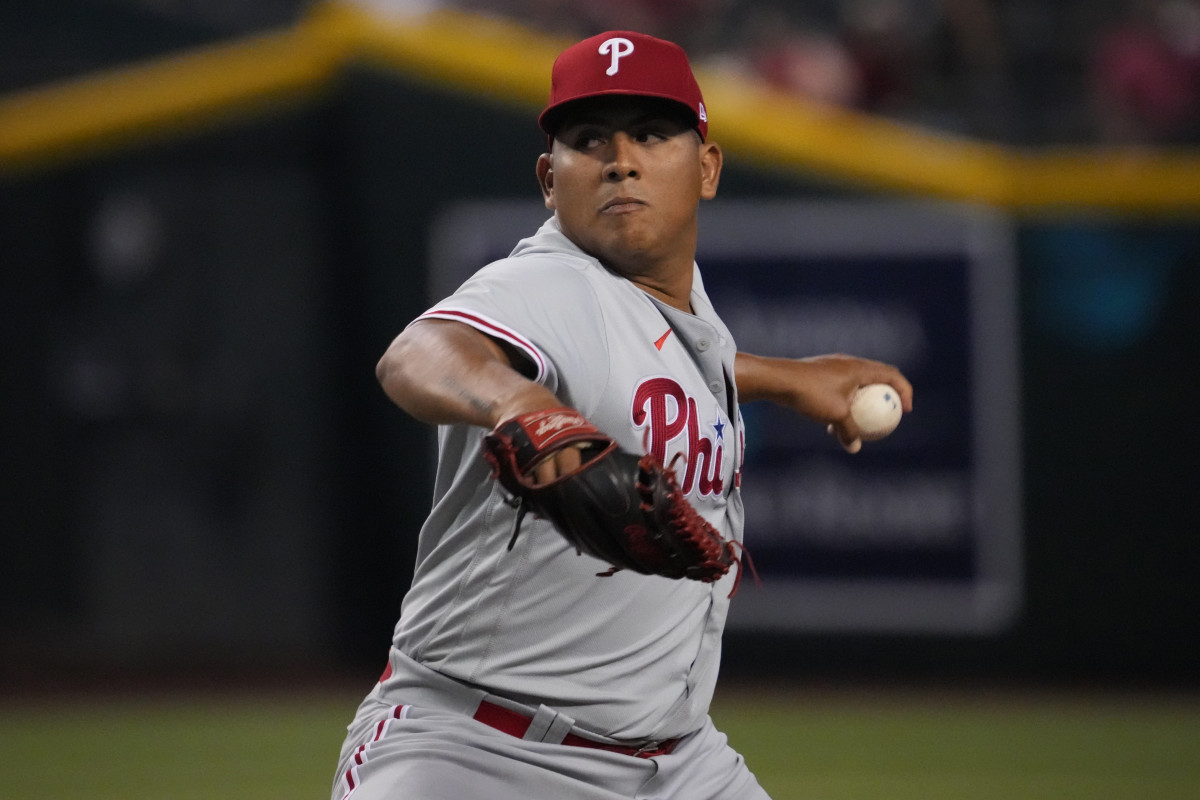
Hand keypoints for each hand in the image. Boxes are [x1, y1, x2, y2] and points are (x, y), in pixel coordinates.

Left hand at [735, 352, 912, 453]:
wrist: (779, 379)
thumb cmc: (811, 393)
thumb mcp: (835, 415)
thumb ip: (849, 431)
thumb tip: (855, 448)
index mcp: (860, 368)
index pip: (892, 375)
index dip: (904, 391)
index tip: (906, 411)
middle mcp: (849, 363)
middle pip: (876, 377)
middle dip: (885, 395)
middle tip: (889, 414)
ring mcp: (833, 367)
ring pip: (856, 385)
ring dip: (861, 402)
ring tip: (861, 423)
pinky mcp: (819, 373)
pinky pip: (839, 389)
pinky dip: (843, 404)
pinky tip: (832, 425)